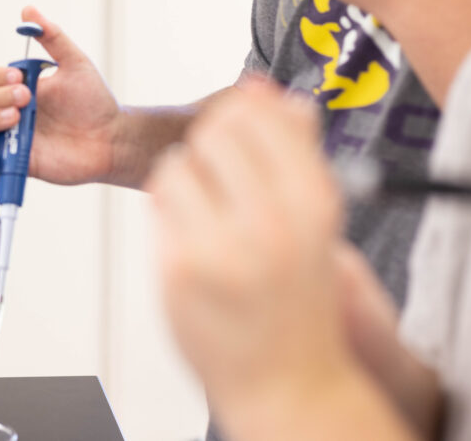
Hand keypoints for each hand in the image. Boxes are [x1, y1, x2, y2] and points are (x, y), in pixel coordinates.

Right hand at [0, 6, 120, 185]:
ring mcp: (8, 141)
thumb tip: (28, 9)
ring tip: (16, 119)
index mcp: (14, 89)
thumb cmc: (93, 102)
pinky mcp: (15, 166)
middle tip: (27, 97)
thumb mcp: (74, 63)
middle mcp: (5, 114)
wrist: (112, 138)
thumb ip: (52, 37)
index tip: (19, 76)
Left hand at [147, 79, 351, 419]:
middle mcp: (270, 220)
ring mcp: (220, 246)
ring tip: (207, 209)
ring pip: (175, 164)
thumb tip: (268, 90)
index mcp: (313, 200)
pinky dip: (168, 210)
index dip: (238, 113)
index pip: (257, 116)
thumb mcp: (313, 218)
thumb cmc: (297, 294)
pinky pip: (157, 204)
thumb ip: (294, 149)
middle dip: (208, 143)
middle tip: (218, 172)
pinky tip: (191, 234)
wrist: (287, 380)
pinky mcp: (178, 268)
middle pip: (211, 132)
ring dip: (183, 176)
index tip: (237, 129)